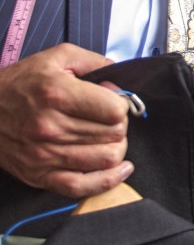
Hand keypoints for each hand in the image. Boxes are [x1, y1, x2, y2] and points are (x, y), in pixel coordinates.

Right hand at [0, 43, 133, 197]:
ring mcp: (45, 154)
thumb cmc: (21, 82)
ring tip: (107, 137)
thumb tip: (120, 84)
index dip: (121, 105)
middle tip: (108, 118)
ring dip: (116, 147)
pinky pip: (82, 187)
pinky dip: (107, 180)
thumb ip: (96, 63)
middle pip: (114, 134)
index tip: (113, 102)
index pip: (115, 111)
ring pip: (106, 158)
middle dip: (120, 124)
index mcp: (58, 95)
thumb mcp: (58, 57)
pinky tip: (120, 169)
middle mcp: (51, 127)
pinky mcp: (39, 175)